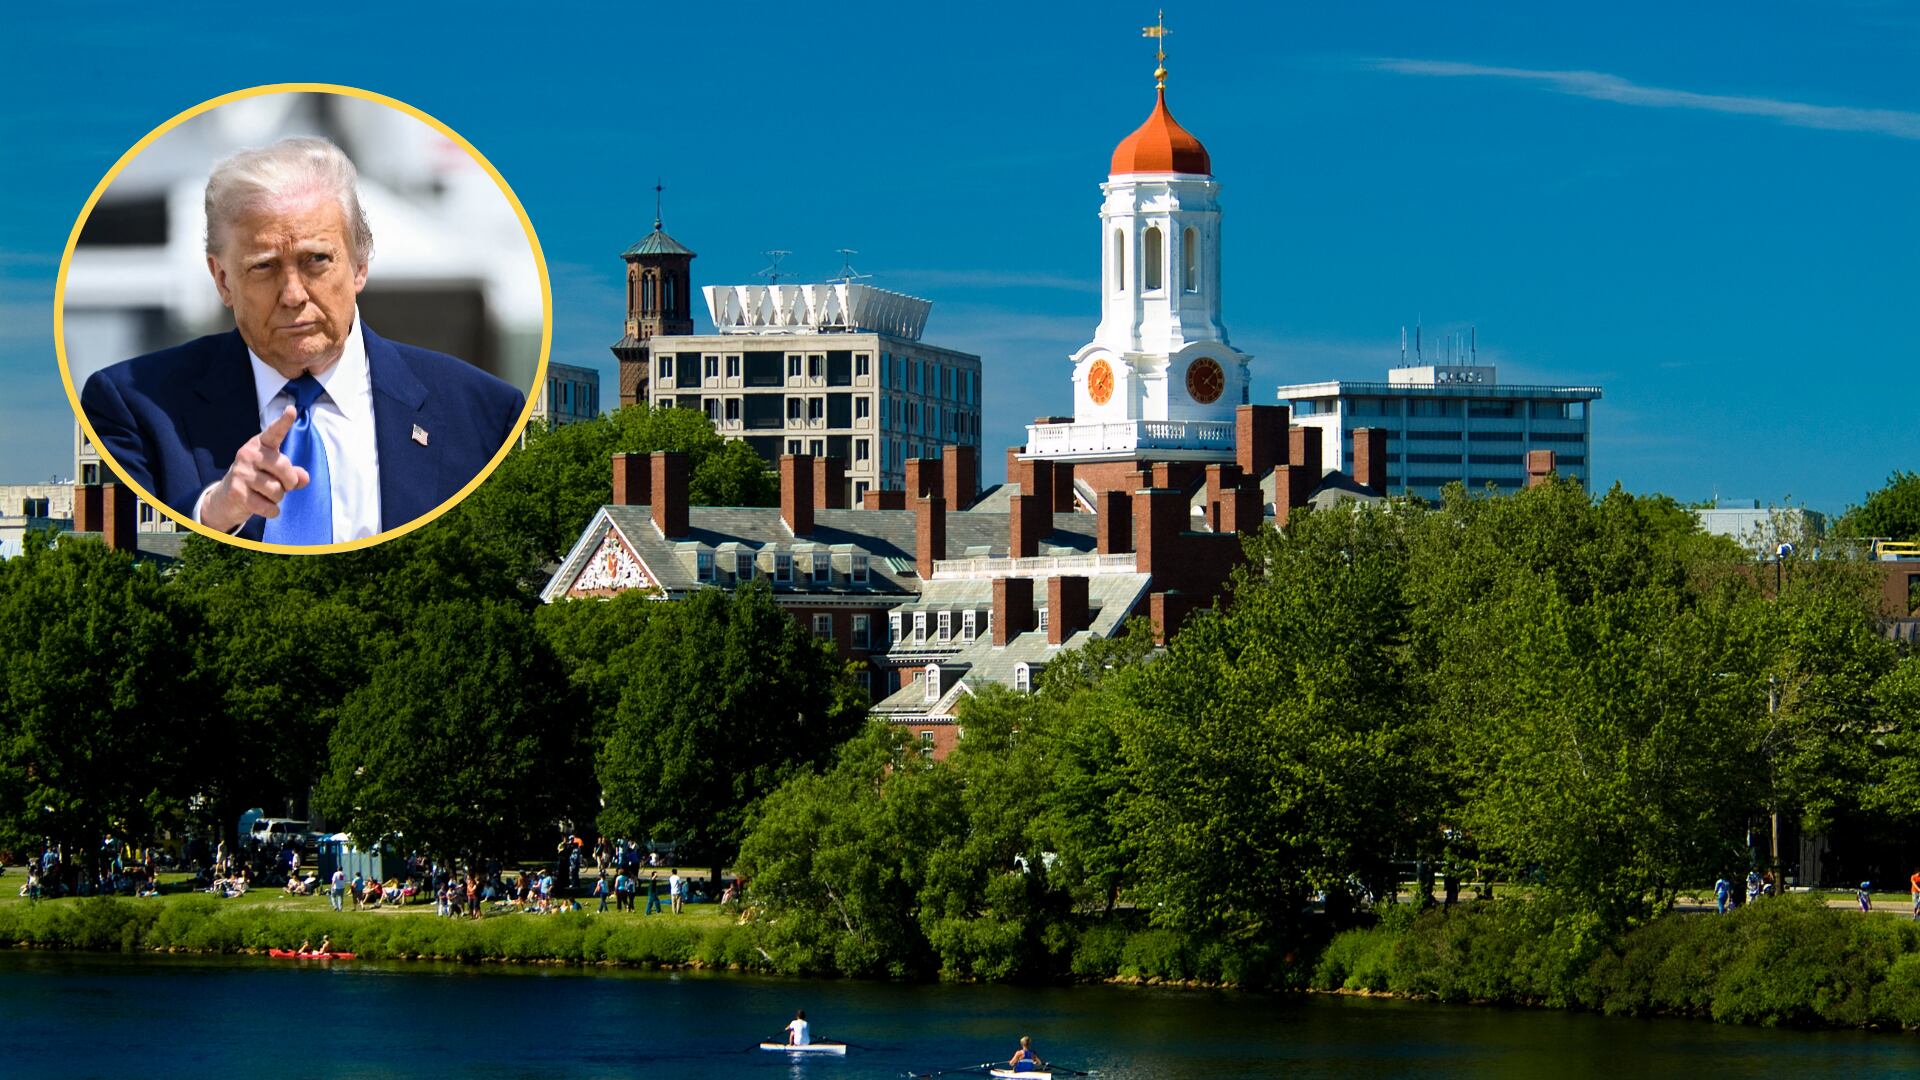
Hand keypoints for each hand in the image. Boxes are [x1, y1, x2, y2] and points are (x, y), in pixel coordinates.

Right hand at [200, 406, 309, 531]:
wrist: (227, 498)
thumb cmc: (258, 480)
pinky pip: (268, 506)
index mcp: (260, 445)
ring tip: (266, 494)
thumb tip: (304, 478)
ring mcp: (241, 473)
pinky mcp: (237, 492)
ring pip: (277, 490)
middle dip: (289, 482)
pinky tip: (265, 508)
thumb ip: (294, 474)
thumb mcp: (276, 473)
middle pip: (283, 468)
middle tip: (283, 486)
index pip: (274, 432)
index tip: (292, 410)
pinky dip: (272, 511)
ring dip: (278, 498)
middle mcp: (248, 455)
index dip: (284, 422)